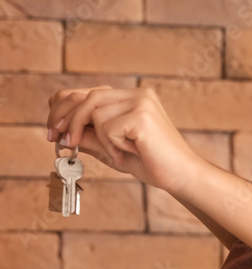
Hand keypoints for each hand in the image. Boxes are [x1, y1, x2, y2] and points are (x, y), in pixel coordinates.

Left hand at [47, 86, 203, 194]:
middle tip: (57, 140)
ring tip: (118, 154)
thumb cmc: (152, 163)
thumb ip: (90, 137)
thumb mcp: (113, 149)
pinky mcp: (142, 116)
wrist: (181, 175)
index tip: (53, 131)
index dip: (63, 109)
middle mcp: (137, 94)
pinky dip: (111, 145)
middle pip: (85, 98)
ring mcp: (141, 102)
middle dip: (66, 120)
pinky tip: (129, 153)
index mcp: (132, 97)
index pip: (86, 93)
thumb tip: (60, 133)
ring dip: (99, 139)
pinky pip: (106, 127)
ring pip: (94, 113)